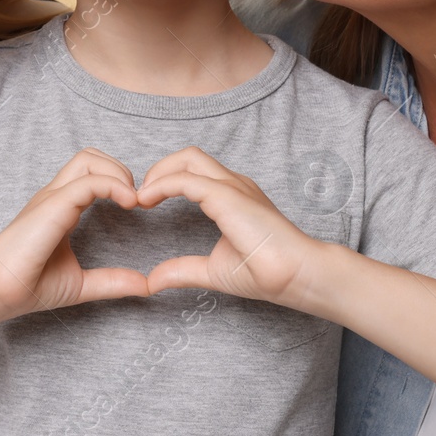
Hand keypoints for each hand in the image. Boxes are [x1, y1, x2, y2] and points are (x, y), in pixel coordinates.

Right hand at [0, 148, 149, 325]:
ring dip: (118, 173)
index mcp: (60, 207)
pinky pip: (88, 181)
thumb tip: (146, 286)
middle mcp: (55, 196)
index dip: (119, 182)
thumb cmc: (28, 286)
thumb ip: (112, 281)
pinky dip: (114, 186)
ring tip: (132, 201)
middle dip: (120, 169)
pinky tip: (129, 205)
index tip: (138, 208)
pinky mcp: (51, 205)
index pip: (91, 173)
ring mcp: (52, 197)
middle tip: (136, 200)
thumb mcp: (81, 283)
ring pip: (89, 159)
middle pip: (90, 156)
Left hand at [137, 147, 331, 313]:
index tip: (145, 203)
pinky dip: (162, 185)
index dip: (166, 180)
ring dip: (158, 172)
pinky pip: (187, 179)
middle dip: (159, 169)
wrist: (295, 275)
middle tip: (140, 196)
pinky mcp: (228, 195)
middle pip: (189, 156)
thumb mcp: (213, 270)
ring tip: (141, 197)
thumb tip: (153, 280)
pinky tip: (146, 201)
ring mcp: (232, 186)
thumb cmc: (266, 272)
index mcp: (232, 196)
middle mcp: (233, 184)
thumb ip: (183, 270)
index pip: (193, 171)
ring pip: (188, 158)